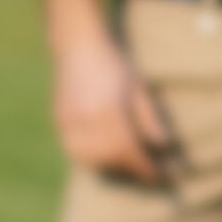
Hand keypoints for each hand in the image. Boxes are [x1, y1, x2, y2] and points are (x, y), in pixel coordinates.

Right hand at [54, 36, 174, 180]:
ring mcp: (70, 122)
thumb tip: (163, 147)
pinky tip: (105, 156)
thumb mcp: (139, 90)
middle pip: (110, 159)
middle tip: (146, 173)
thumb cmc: (115, 65)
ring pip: (90, 159)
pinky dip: (91, 159)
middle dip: (130, 170)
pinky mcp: (59, 121)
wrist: (79, 45)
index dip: (146, 167)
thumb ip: (149, 120)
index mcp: (109, 112)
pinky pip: (76, 150)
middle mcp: (87, 120)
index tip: (161, 176)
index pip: (130, 151)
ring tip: (127, 167)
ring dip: (110, 168)